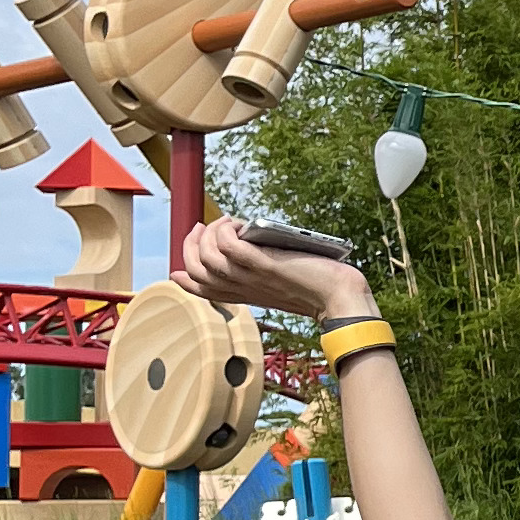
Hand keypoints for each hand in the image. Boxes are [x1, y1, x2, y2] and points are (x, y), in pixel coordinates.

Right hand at [174, 216, 377, 328]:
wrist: (339, 298)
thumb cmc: (316, 286)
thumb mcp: (279, 278)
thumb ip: (259, 268)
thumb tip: (245, 245)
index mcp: (243, 294)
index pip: (200, 289)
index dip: (184, 275)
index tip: (180, 261)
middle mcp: (242, 288)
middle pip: (195, 271)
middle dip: (190, 245)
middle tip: (204, 227)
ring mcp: (251, 277)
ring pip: (206, 258)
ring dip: (209, 233)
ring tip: (226, 222)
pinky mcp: (264, 265)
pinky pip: (228, 246)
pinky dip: (226, 230)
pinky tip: (238, 223)